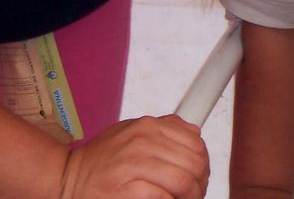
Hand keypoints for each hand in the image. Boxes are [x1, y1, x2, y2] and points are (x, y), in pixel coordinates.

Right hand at [61, 115, 209, 198]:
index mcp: (148, 126)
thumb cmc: (100, 160)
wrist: (64, 179)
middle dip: (200, 182)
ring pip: (184, 181)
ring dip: (190, 196)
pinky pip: (165, 197)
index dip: (203, 163)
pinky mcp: (127, 190)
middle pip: (194, 164)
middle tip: (195, 193)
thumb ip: (163, 129)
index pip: (196, 144)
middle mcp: (142, 141)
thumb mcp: (130, 132)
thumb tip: (195, 133)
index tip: (200, 175)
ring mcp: (134, 165)